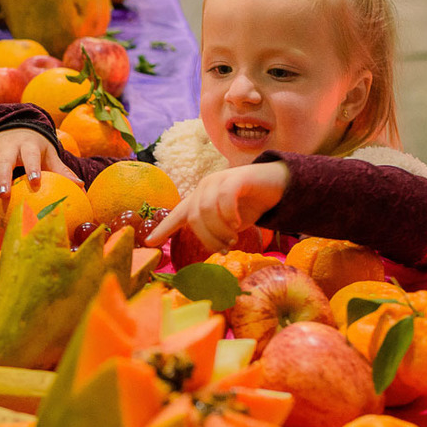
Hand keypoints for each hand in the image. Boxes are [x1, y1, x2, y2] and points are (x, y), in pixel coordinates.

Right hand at [0, 129, 81, 208]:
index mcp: (27, 144)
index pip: (30, 155)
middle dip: (2, 178)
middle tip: (4, 196)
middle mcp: (7, 148)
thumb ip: (61, 170)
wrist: (12, 128)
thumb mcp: (48, 153)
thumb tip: (81, 186)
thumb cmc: (34, 146)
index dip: (32, 167)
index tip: (36, 182)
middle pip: (3, 162)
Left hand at [145, 161, 288, 249]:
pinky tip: (238, 224)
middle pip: (194, 218)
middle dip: (208, 239)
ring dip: (221, 231)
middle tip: (225, 249)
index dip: (163, 229)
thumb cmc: (250, 206)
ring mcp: (218, 180)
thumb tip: (212, 250)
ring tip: (233, 240)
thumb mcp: (228, 223)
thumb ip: (215, 231)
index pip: (177, 215)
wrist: (278, 185)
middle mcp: (204, 188)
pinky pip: (224, 199)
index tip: (149, 243)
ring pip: (207, 210)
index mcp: (199, 200)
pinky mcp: (235, 177)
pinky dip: (229, 215)